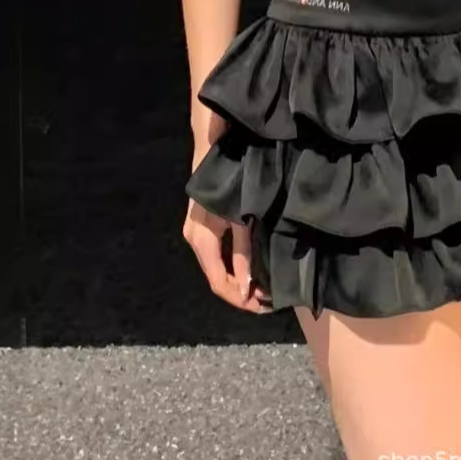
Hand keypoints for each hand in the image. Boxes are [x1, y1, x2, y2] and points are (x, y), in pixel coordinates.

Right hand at [183, 157, 272, 314]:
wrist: (213, 152)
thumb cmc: (231, 183)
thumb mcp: (242, 219)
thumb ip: (243, 254)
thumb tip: (246, 287)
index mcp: (202, 240)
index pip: (218, 282)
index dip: (239, 299)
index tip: (262, 307)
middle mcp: (194, 241)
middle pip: (215, 278)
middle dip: (240, 293)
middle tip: (266, 301)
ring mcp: (195, 235)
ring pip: (215, 268)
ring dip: (237, 281)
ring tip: (261, 289)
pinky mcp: (201, 229)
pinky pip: (216, 256)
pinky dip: (231, 267)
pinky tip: (248, 271)